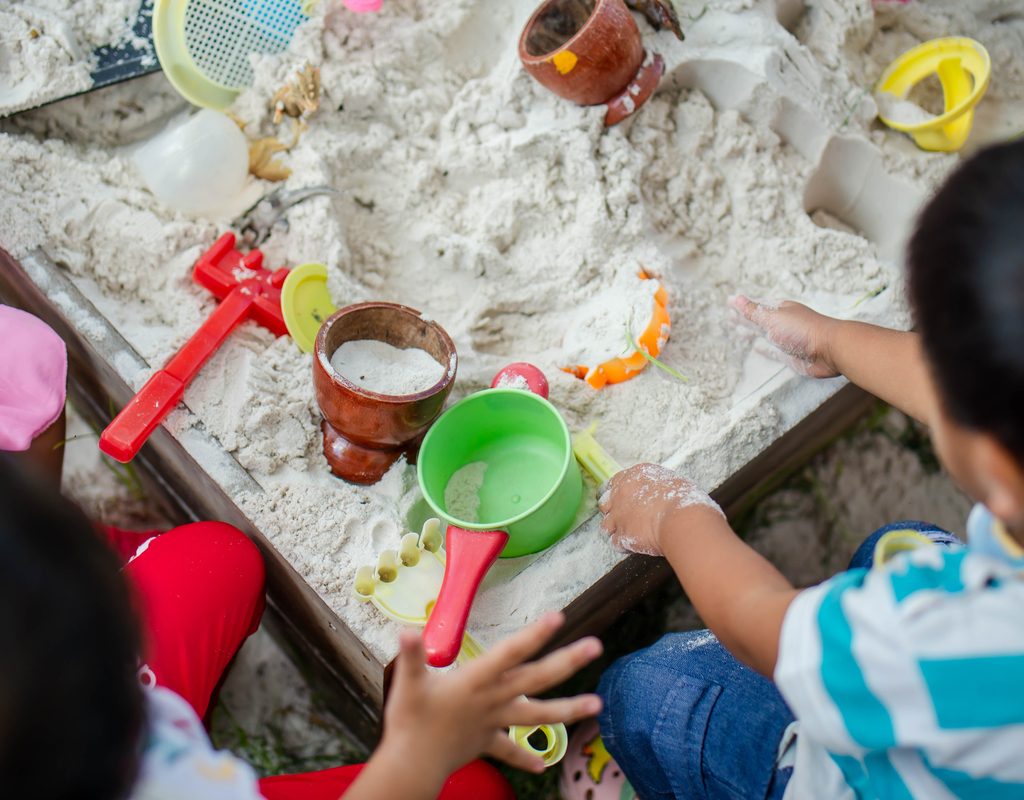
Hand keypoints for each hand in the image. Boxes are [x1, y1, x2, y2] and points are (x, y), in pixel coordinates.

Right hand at [379, 613, 601, 782]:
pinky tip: (542, 766)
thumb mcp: (408, 684)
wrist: (411, 767)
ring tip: (597, 705)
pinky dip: (524, 757)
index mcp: (476, 680)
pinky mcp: (486, 742)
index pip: (510, 652)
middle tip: (596, 646)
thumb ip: (411, 655)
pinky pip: (509, 751)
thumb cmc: (409, 721)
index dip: (534, 635)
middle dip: (566, 661)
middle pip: (536, 678)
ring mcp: (493, 722)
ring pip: (537, 714)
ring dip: (568, 710)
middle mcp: (492, 699)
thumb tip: (407, 630)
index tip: (558, 617)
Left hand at [599, 463, 723, 555]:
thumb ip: (658, 486)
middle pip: (605, 502)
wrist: (683, 520)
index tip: (625, 500)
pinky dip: (624, 546)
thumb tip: (660, 492)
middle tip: (627, 518)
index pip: (614, 482)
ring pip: (605, 524)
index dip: (619, 493)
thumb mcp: (672, 482)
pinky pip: (614, 543)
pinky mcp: (621, 535)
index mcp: (634, 476)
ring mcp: (618, 515)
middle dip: (614, 511)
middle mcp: (621, 493)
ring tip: (631, 534)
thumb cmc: (686, 500)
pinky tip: (636, 546)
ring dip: (616, 530)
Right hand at [730, 295, 839, 377]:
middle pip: (759, 320)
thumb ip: (753, 311)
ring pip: (765, 335)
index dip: (743, 305)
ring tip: (739, 332)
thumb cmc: (802, 330)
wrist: (829, 350)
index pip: (757, 306)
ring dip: (752, 333)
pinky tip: (756, 348)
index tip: (729, 303)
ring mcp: (787, 340)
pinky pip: (773, 352)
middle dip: (745, 319)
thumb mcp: (773, 318)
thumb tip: (735, 298)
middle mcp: (783, 323)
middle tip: (729, 318)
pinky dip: (764, 349)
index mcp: (780, 310)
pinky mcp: (790, 356)